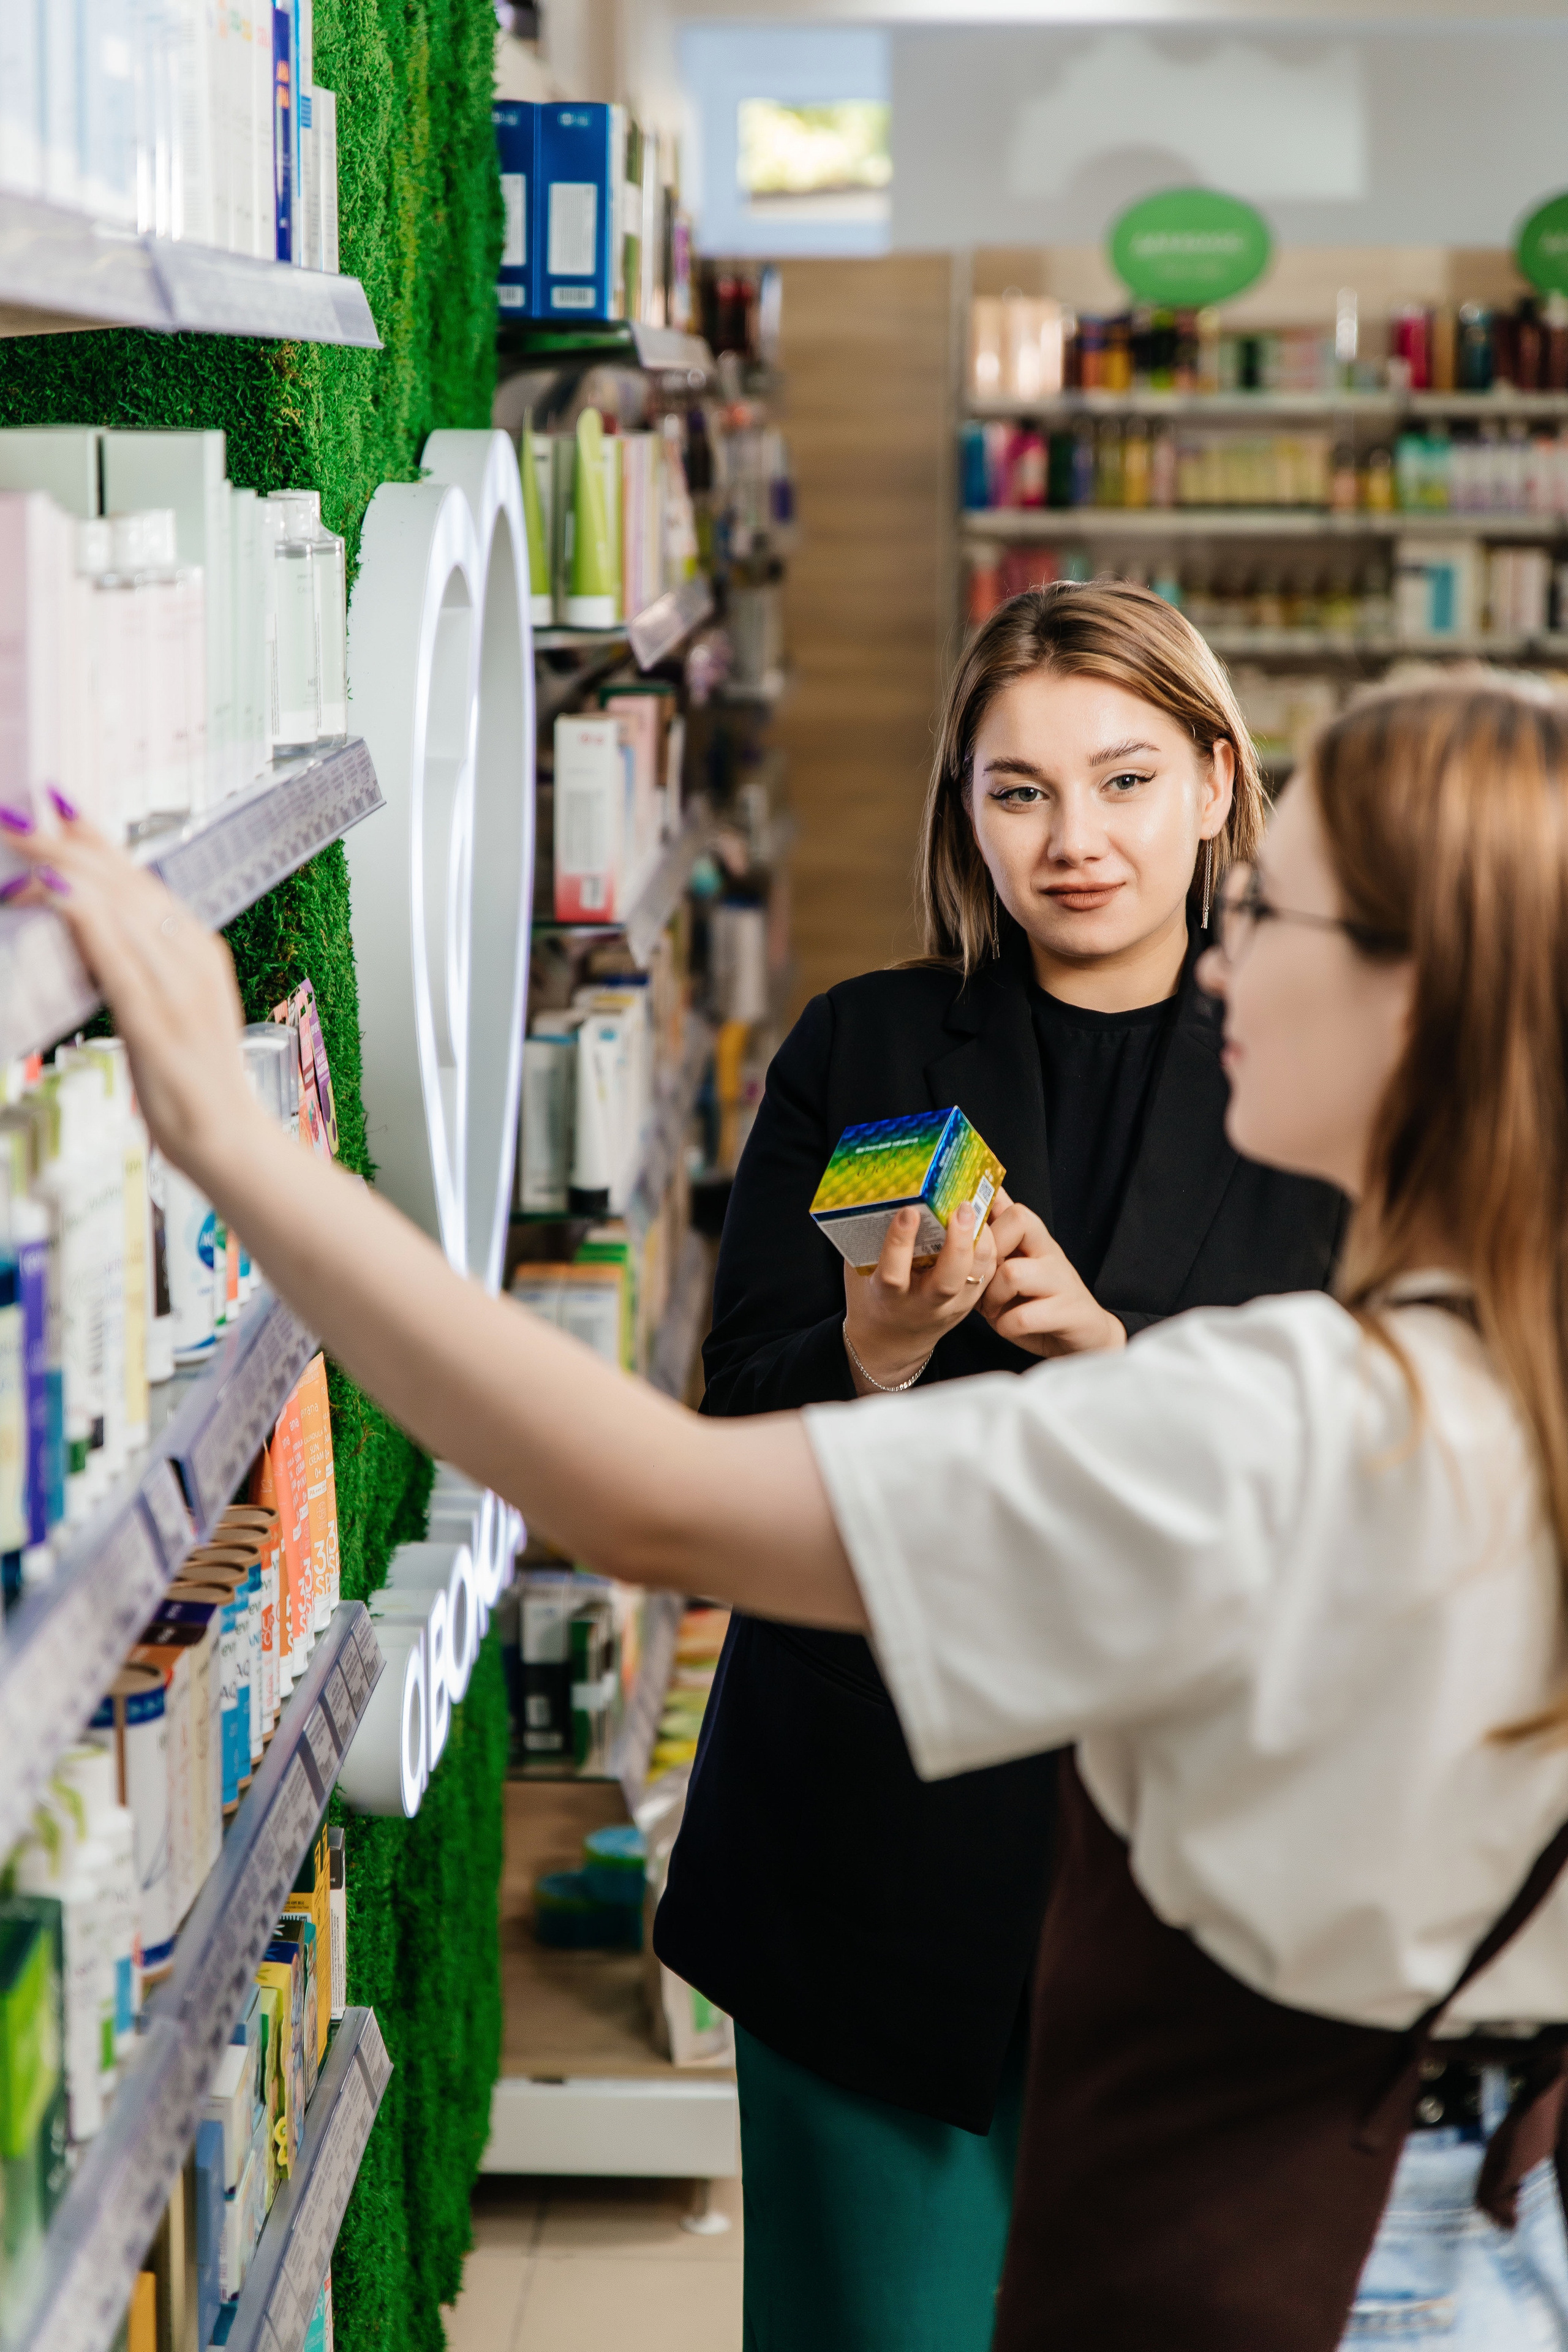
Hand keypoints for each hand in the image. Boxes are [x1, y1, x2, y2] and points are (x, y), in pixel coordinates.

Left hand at [0, 803, 266, 1190]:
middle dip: (65, 842)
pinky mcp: (159, 1024)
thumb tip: (84, 922)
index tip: (54, 803)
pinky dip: (87, 920)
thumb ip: (134, 963)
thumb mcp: (167, 1006)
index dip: (94, 836)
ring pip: (120, 907)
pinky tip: (56, 893)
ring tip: (18, 841)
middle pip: (125, 881)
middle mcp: (193, 959)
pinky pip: (119, 959)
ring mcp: (180, 990)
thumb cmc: (190, 1078)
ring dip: (63, 866)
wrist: (229, 1141)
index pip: (140, 877)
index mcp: (198, 950)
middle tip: (15, 817)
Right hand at [842, 1198, 997, 1394]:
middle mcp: (923, 1306)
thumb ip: (872, 1241)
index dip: (900, 1242)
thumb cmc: (873, 1297)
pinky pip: (987, 1275)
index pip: (894, 1273)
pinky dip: (990, 1247)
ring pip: (975, 1277)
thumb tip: (885, 1194)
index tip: (908, 1212)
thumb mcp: (861, 1272)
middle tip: (961, 1208)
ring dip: (981, 1241)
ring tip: (977, 1209)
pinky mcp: (969, 1305)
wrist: (891, 1339)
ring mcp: (951, 1308)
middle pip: (947, 1281)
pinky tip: (986, 1222)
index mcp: (889, 1299)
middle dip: (957, 1243)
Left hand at [979, 1188, 1125, 1358]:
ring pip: (1012, 1272)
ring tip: (991, 1309)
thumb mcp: (1013, 1270)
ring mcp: (1061, 1281)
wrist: (1085, 1335)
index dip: (985, 1212)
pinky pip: (1023, 1316)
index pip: (1012, 1203)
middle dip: (987, 1251)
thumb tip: (962, 1213)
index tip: (967, 1228)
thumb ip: (993, 1246)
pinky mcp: (1067, 1312)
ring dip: (992, 1295)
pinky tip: (1008, 1327)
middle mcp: (1050, 1252)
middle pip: (1019, 1219)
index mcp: (1036, 1239)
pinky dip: (1006, 1325)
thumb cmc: (1039, 1303)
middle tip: (979, 1279)